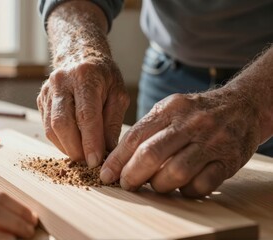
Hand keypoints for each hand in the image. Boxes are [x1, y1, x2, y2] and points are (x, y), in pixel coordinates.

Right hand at [39, 0, 129, 167]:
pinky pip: (47, 127)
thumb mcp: (118, 93)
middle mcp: (61, 81)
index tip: (96, 161)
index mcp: (85, 76)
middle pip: (62, 123)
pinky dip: (60, 141)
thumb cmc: (103, 76)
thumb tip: (108, 151)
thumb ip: (113, 121)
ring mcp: (47, 91)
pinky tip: (73, 144)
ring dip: (67, 147)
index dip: (90, 141)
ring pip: (51, 128)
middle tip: (89, 162)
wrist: (79, 55)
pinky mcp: (40, 99)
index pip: (86, 114)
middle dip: (75, 148)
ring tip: (82, 155)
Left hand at [100, 89, 262, 196]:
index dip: (117, 159)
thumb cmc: (195, 113)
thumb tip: (118, 158)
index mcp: (169, 109)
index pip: (135, 136)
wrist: (242, 106)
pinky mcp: (228, 160)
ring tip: (155, 185)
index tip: (106, 174)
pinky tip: (182, 187)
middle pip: (152, 154)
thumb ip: (146, 129)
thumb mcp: (170, 109)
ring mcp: (211, 142)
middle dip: (133, 175)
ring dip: (159, 185)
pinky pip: (202, 184)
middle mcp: (189, 124)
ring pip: (176, 172)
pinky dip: (187, 191)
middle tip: (126, 184)